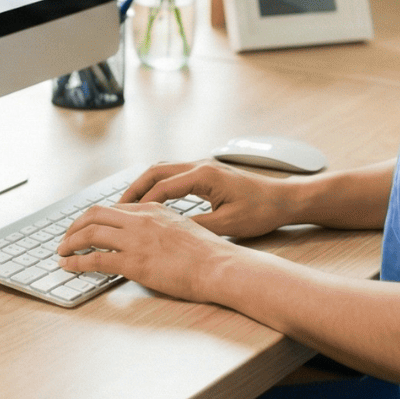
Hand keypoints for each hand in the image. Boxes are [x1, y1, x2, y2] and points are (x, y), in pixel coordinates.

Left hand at [58, 203, 241, 302]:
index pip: (114, 208)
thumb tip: (150, 238)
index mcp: (154, 209)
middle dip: (75, 226)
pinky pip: (95, 258)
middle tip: (66, 238)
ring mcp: (136, 240)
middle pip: (95, 214)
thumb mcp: (184, 228)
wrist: (220, 266)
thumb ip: (163, 227)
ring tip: (61, 252)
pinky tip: (68, 266)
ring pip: (89, 233)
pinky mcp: (133, 262)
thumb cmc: (209, 254)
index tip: (85, 227)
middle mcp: (141, 220)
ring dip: (70, 242)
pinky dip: (76, 262)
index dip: (94, 218)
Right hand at [118, 159, 300, 238]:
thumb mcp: (228, 225)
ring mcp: (202, 167)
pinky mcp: (206, 173)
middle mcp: (200, 165)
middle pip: (155, 171)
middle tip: (115, 208)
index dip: (141, 203)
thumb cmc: (261, 211)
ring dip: (144, 186)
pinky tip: (151, 202)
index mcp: (204, 175)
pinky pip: (173, 175)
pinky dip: (157, 186)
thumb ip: (197, 227)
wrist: (284, 199)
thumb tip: (168, 233)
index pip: (162, 187)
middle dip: (133, 189)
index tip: (124, 217)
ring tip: (127, 205)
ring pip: (162, 170)